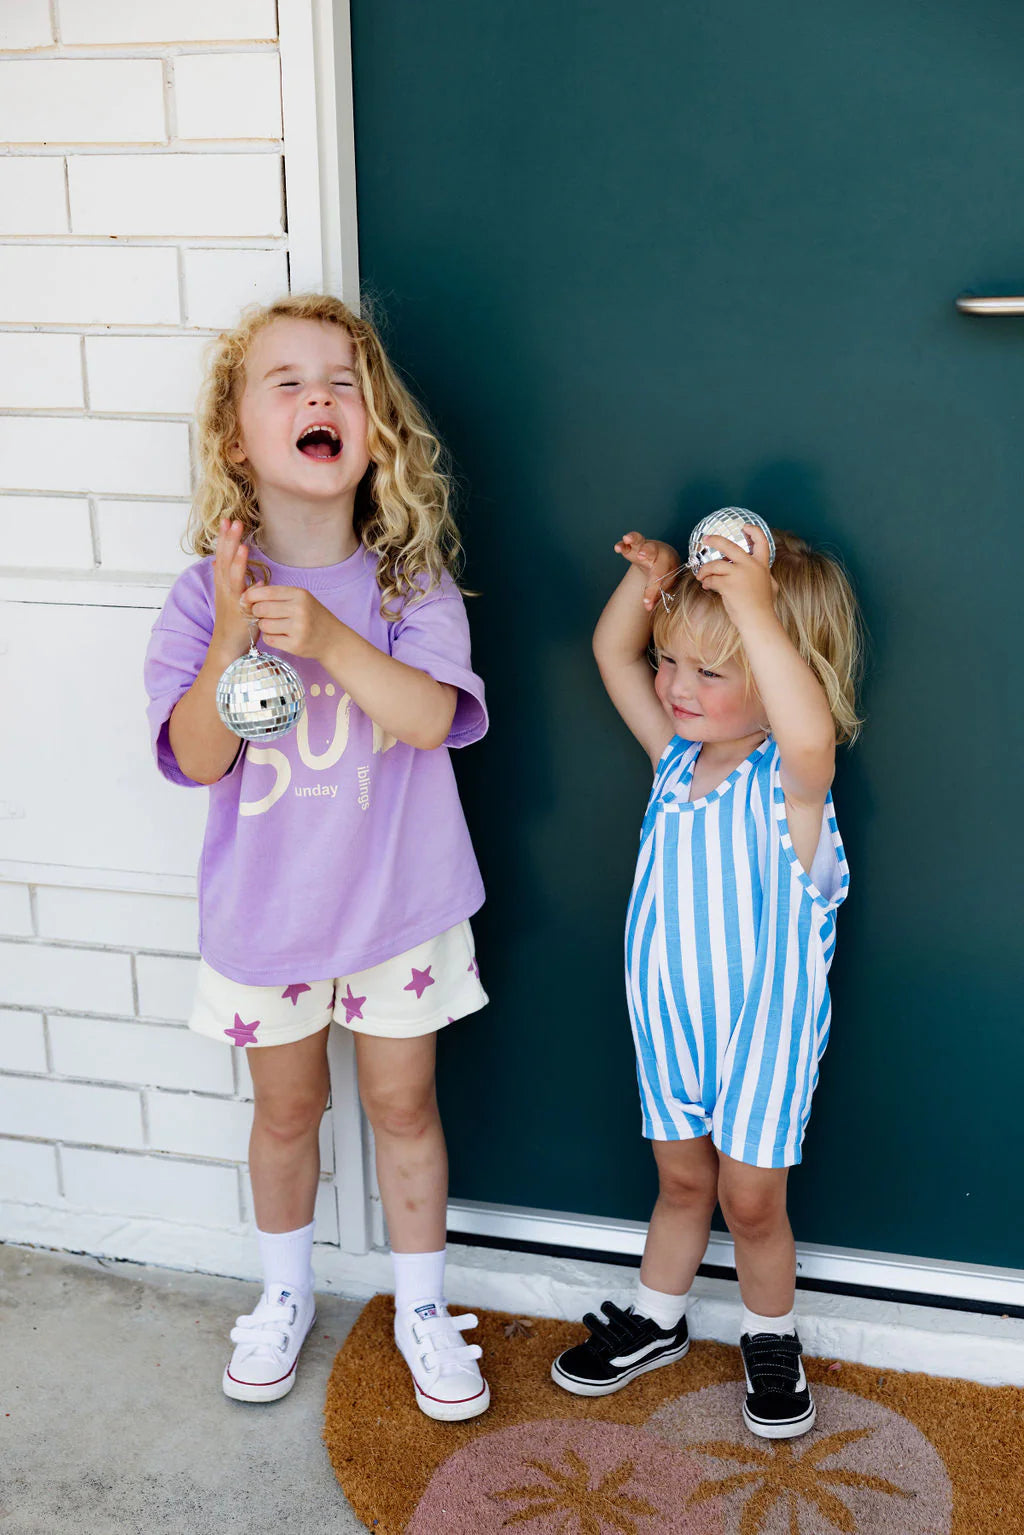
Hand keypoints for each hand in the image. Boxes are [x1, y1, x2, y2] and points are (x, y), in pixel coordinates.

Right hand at [211, 518, 255, 655]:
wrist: (228, 647)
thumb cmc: (235, 626)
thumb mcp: (232, 600)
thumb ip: (228, 581)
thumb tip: (219, 563)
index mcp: (223, 585)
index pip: (222, 557)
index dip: (224, 539)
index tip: (227, 521)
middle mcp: (223, 586)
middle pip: (223, 556)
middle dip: (226, 536)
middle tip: (230, 518)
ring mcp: (228, 593)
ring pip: (227, 564)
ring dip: (232, 544)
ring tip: (236, 527)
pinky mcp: (235, 601)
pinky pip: (236, 579)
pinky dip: (239, 563)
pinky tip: (243, 550)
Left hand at [241, 584, 341, 660]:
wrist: (332, 639)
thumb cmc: (312, 616)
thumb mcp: (300, 599)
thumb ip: (276, 595)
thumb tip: (246, 596)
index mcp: (300, 595)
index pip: (266, 592)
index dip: (251, 596)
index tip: (245, 600)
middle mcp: (300, 610)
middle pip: (261, 608)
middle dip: (257, 612)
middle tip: (263, 615)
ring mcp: (298, 629)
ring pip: (264, 625)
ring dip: (264, 626)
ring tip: (275, 626)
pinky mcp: (295, 645)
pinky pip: (269, 640)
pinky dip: (270, 638)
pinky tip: (279, 636)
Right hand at [614, 531, 681, 610]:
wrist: (663, 559)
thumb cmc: (665, 574)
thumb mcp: (665, 584)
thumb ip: (656, 595)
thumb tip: (648, 608)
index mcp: (668, 562)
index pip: (659, 577)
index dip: (652, 591)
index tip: (647, 605)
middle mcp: (657, 551)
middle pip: (653, 551)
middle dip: (647, 553)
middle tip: (641, 556)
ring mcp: (645, 546)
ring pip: (640, 540)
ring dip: (634, 539)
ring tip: (627, 539)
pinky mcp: (635, 544)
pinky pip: (629, 541)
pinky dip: (623, 543)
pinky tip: (617, 548)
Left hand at [694, 525, 775, 623]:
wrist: (758, 620)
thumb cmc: (763, 606)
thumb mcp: (771, 586)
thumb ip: (766, 577)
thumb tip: (768, 576)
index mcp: (761, 565)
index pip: (761, 541)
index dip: (753, 531)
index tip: (745, 526)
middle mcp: (750, 565)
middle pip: (729, 545)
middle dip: (714, 540)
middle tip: (705, 539)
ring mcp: (738, 574)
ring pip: (714, 564)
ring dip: (704, 570)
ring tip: (701, 577)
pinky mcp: (727, 584)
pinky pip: (711, 579)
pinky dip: (706, 582)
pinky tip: (706, 587)